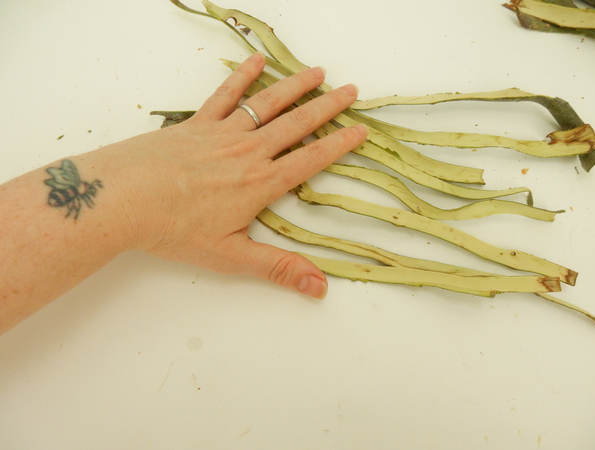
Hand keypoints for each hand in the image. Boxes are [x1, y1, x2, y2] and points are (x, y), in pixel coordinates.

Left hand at [107, 52, 366, 298]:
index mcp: (261, 183)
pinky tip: (257, 61)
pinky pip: (226, 95)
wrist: (124, 198)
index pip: (311, 159)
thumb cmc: (174, 229)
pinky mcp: (197, 123)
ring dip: (296, 86)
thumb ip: (278, 268)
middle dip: (327, 106)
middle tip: (351, 90)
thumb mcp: (231, 256)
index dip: (339, 144)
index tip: (360, 129)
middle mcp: (248, 152)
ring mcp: (223, 133)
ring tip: (318, 72)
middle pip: (297, 124)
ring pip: (268, 104)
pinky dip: (243, 76)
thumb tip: (319, 287)